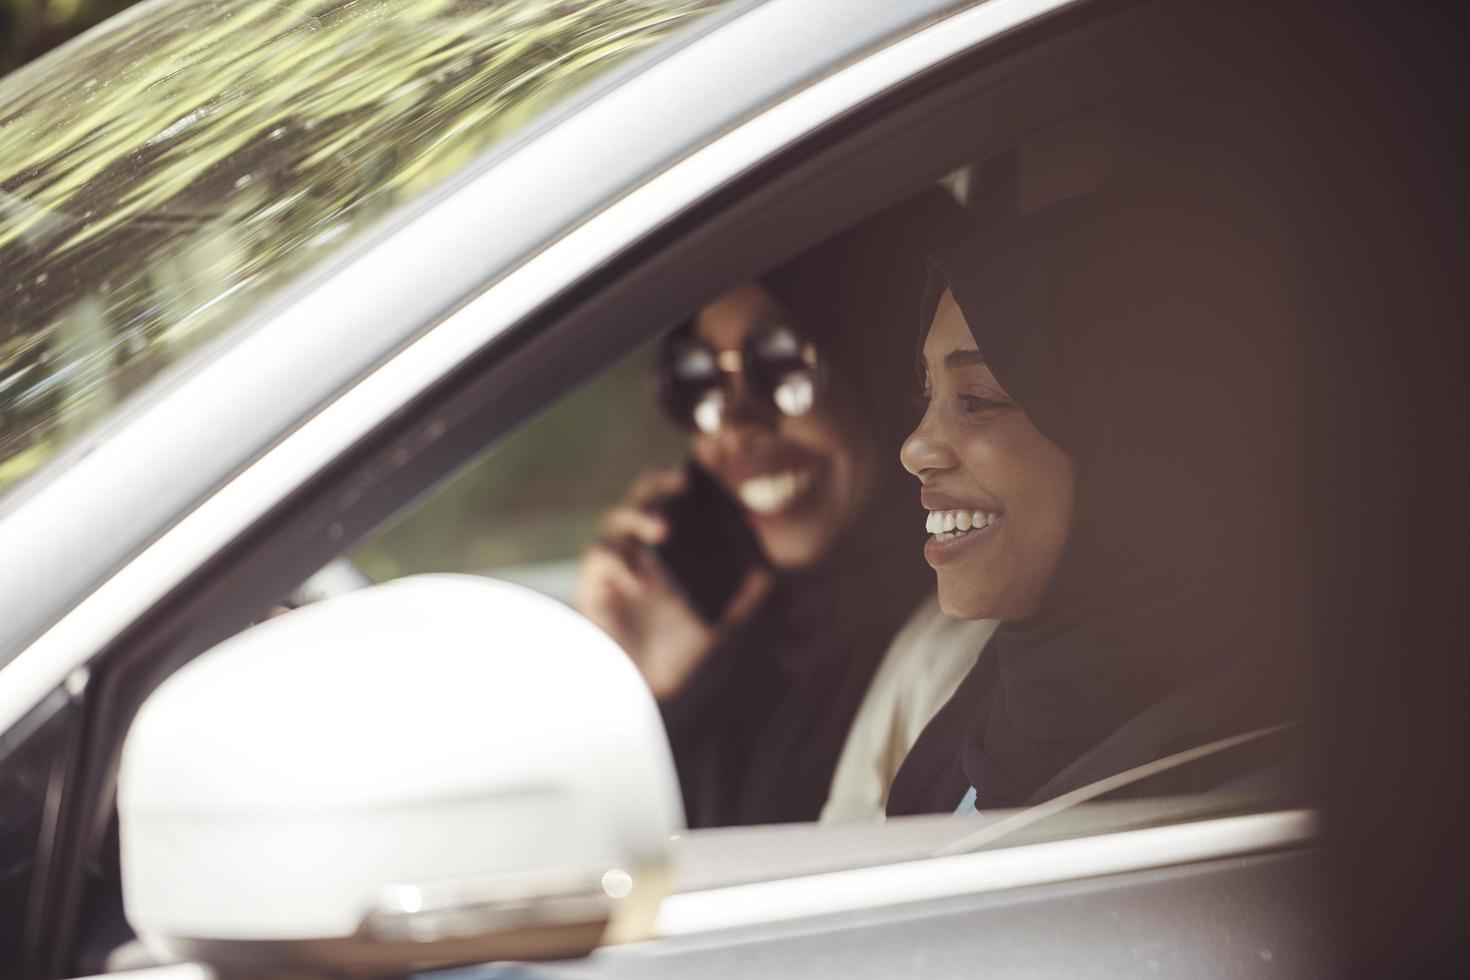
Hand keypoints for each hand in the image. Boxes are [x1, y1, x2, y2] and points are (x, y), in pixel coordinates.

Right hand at [574, 468, 770, 699]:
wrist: (645, 691)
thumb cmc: (676, 654)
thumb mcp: (716, 627)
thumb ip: (739, 602)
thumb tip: (767, 575)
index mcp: (664, 551)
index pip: (667, 503)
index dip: (676, 482)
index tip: (698, 474)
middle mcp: (636, 550)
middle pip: (639, 500)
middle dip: (657, 485)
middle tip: (681, 484)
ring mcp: (612, 566)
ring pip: (616, 521)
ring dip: (640, 519)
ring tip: (663, 531)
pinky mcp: (591, 585)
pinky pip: (599, 556)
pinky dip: (619, 561)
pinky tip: (640, 581)